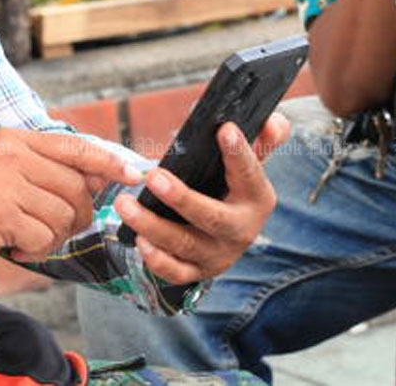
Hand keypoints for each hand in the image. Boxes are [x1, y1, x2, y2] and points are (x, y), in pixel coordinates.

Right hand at [0, 128, 142, 279]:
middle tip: (53, 228)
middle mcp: (10, 153)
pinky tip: (13, 245)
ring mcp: (3, 182)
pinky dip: (36, 249)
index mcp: (14, 139)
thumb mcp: (10, 176)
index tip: (133, 174)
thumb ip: (52, 172)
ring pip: (63, 214)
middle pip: (76, 185)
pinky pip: (44, 236)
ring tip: (25, 235)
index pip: (75, 146)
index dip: (108, 162)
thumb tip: (107, 175)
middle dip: (75, 215)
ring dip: (52, 235)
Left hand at [114, 113, 289, 283]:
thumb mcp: (253, 158)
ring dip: (152, 225)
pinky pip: (176, 272)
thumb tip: (271, 123)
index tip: (224, 129)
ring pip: (185, 244)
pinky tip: (138, 239)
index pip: (249, 173)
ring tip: (124, 204)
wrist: (232, 229)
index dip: (238, 152)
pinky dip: (156, 260)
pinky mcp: (198, 271)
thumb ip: (265, 135)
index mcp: (257, 197)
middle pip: (212, 217)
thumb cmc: (234, 183)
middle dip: (181, 198)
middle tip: (153, 176)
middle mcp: (241, 230)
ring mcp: (219, 254)